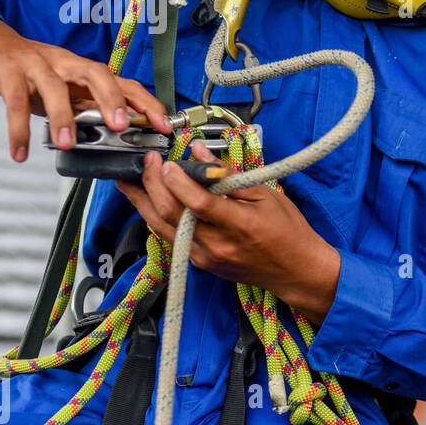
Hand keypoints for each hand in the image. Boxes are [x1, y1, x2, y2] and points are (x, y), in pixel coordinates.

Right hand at [0, 3, 170, 161]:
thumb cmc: (31, 69)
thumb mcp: (65, 87)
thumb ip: (87, 106)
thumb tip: (119, 132)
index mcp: (84, 69)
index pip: (122, 82)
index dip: (145, 102)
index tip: (163, 125)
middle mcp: (65, 63)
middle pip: (96, 74)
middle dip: (112, 99)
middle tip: (121, 126)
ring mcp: (36, 65)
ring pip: (54, 87)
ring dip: (62, 116)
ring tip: (67, 144)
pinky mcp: (8, 73)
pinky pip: (15, 102)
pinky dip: (18, 128)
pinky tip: (20, 152)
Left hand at [114, 140, 341, 324]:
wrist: (296, 270)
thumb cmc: (287, 231)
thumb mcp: (266, 195)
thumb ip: (229, 175)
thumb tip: (200, 154)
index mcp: (241, 226)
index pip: (200, 203)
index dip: (178, 182)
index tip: (166, 162)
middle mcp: (219, 245)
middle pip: (173, 214)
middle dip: (154, 185)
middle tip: (147, 163)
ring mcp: (207, 258)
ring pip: (163, 229)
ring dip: (143, 203)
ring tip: (129, 183)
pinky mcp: (201, 264)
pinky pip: (171, 239)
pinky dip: (156, 219)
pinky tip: (149, 204)